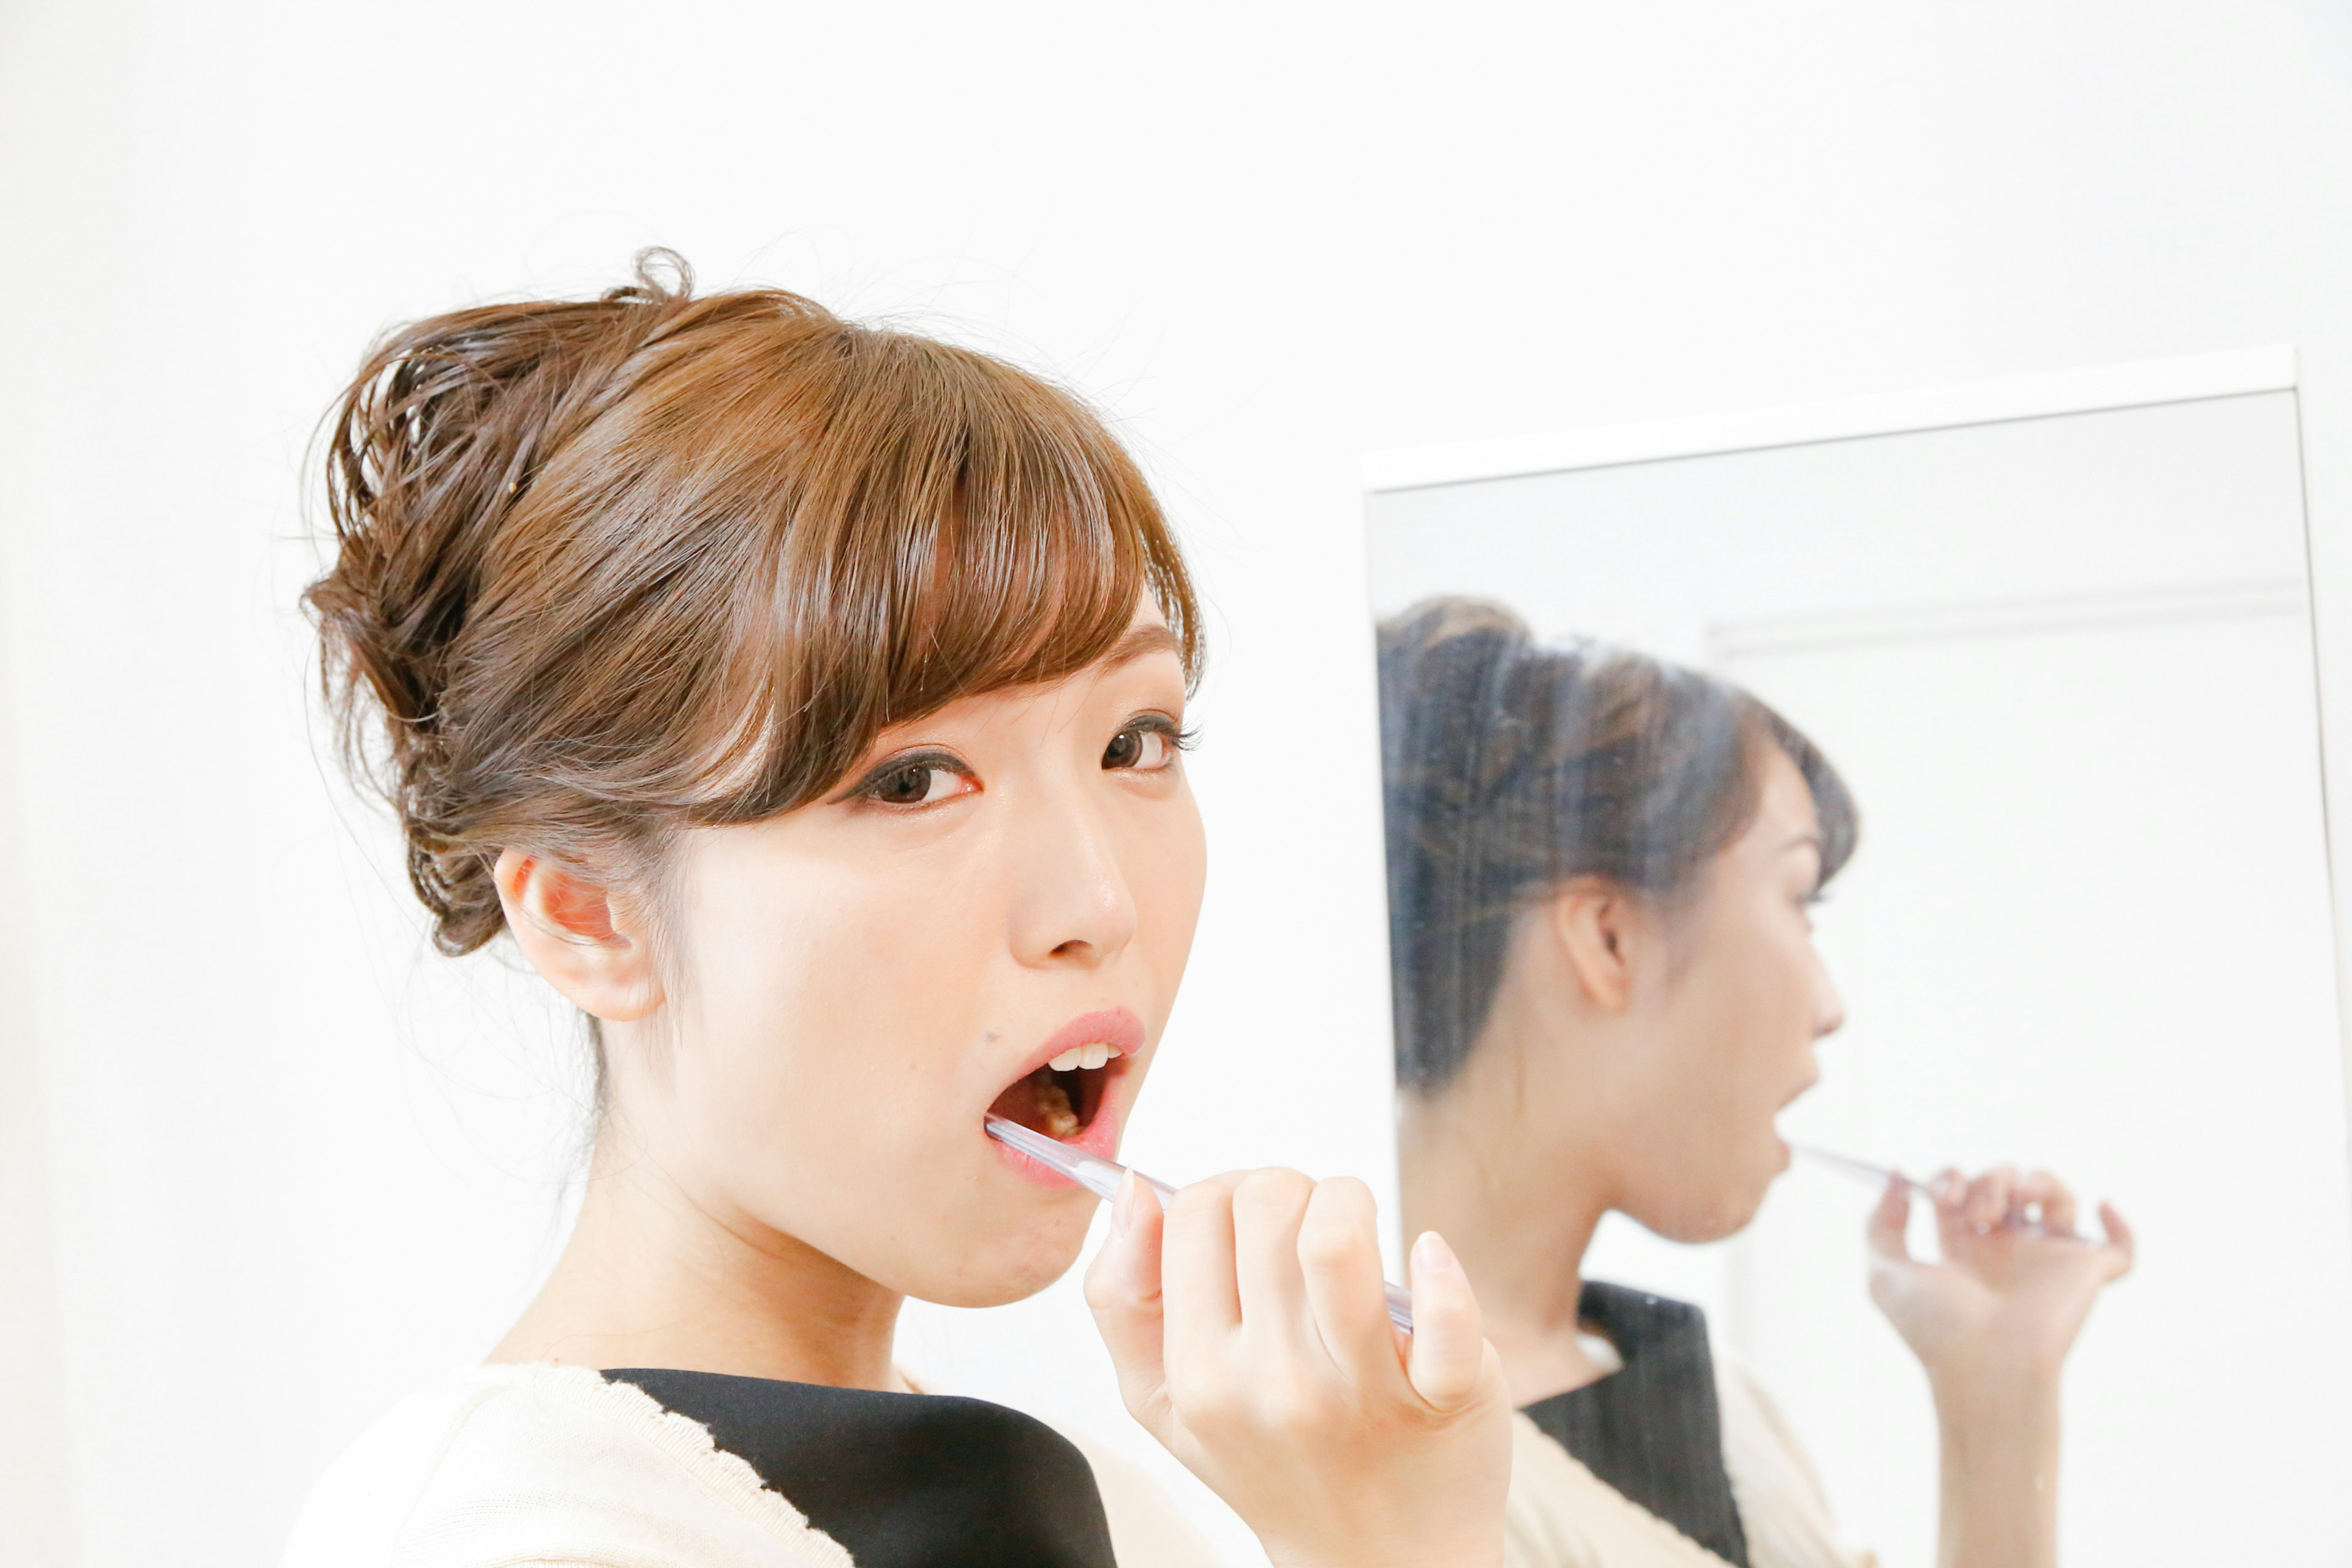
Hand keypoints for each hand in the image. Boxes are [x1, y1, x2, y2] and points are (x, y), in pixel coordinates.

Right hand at [1085, 1168, 1511, 1567]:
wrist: (1376, 1560)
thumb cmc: (1271, 1458)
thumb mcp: (1161, 1400)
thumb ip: (1120, 1297)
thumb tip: (1135, 1191)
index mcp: (1198, 1374)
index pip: (1195, 1211)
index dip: (1224, 1193)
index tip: (1248, 1225)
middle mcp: (1273, 1383)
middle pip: (1267, 1202)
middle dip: (1291, 1191)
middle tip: (1305, 1233)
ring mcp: (1360, 1392)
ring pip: (1337, 1235)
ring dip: (1349, 1202)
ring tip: (1359, 1234)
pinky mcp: (1445, 1396)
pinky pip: (1445, 1317)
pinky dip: (1440, 1272)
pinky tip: (1429, 1257)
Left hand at [1867, 1166, 2133, 1390]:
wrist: (1986, 1368)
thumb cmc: (1935, 1328)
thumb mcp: (1884, 1273)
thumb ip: (1880, 1221)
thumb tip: (1897, 1172)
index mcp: (1963, 1250)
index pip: (1961, 1193)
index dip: (1949, 1178)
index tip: (1940, 1195)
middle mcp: (2007, 1252)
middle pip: (2004, 1185)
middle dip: (1987, 1178)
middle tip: (1976, 1209)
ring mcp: (2048, 1261)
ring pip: (2056, 1198)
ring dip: (2037, 1179)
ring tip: (2016, 1198)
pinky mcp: (2087, 1274)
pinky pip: (2120, 1248)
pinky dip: (2119, 1224)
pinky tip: (2102, 1206)